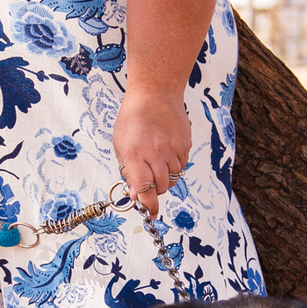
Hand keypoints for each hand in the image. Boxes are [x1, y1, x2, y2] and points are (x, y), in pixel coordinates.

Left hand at [113, 90, 190, 218]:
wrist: (155, 93)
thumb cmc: (133, 118)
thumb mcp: (121, 145)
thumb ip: (128, 171)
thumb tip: (136, 195)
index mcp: (135, 153)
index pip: (144, 188)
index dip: (148, 204)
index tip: (151, 213)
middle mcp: (155, 152)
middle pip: (161, 186)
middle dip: (155, 189)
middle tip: (149, 179)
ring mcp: (172, 148)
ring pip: (173, 178)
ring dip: (165, 178)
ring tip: (156, 162)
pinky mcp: (185, 144)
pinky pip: (182, 165)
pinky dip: (174, 166)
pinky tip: (166, 152)